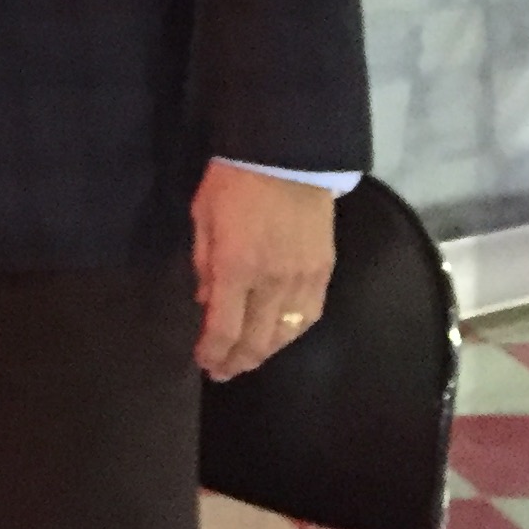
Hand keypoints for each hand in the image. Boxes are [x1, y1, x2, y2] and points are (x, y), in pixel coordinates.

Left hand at [191, 160, 335, 379]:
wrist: (287, 156)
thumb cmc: (234, 181)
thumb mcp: (203, 217)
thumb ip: (204, 264)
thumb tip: (207, 302)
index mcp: (236, 267)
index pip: (224, 328)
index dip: (213, 352)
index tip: (204, 362)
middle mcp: (272, 282)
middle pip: (256, 340)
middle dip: (236, 362)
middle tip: (222, 372)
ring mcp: (302, 279)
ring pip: (285, 334)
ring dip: (264, 353)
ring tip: (247, 360)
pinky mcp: (324, 272)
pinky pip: (309, 316)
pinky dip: (292, 334)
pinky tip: (279, 337)